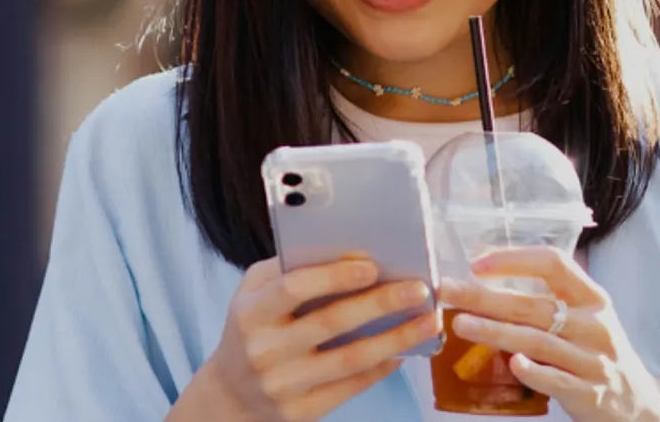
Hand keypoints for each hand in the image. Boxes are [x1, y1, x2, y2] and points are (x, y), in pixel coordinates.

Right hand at [198, 256, 440, 421]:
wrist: (232, 393)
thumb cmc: (253, 326)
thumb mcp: (255, 290)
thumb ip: (292, 268)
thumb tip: (350, 253)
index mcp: (251, 312)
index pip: (293, 288)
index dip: (334, 277)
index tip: (373, 266)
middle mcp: (264, 350)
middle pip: (331, 323)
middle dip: (381, 303)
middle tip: (419, 288)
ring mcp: (282, 385)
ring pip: (350, 359)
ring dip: (396, 338)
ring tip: (428, 321)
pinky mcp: (301, 412)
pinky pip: (351, 386)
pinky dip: (382, 367)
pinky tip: (404, 350)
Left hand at [438, 246, 659, 421]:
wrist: (636, 402)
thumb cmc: (596, 350)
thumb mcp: (586, 317)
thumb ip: (550, 299)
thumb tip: (486, 278)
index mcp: (593, 297)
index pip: (554, 264)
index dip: (515, 260)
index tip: (476, 264)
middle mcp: (595, 325)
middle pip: (535, 306)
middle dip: (487, 298)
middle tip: (449, 291)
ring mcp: (594, 361)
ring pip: (538, 342)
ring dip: (496, 332)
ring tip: (460, 323)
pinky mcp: (589, 393)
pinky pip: (557, 380)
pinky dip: (534, 371)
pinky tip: (510, 363)